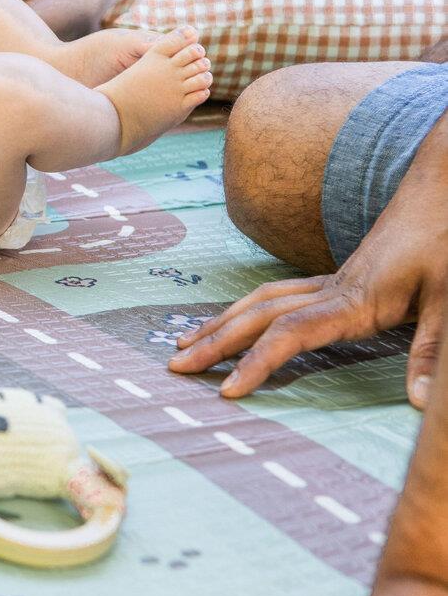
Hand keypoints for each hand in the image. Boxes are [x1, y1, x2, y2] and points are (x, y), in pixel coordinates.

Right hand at [168, 212, 446, 408]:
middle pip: (258, 316)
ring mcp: (328, 283)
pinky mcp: (335, 281)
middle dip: (214, 342)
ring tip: (184, 343)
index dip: (257, 362)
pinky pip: (274, 296)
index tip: (228, 392)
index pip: (290, 333)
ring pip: (259, 301)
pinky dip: (243, 311)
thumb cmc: (447, 244)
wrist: (442, 193)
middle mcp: (330, 290)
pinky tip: (232, 321)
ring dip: (220, 323)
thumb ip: (432, 352)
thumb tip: (421, 402)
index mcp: (353, 300)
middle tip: (175, 367)